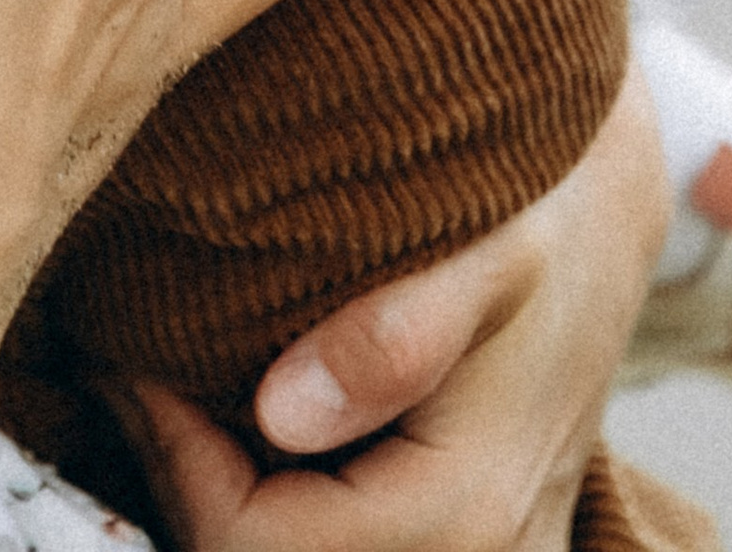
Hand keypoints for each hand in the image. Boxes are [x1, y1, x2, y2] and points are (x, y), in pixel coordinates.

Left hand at [122, 61, 669, 551]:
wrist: (598, 217)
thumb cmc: (532, 213)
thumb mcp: (476, 245)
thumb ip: (392, 333)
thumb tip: (282, 416)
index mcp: (462, 512)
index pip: (252, 546)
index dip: (172, 461)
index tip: (133, 362)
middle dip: (190, 485)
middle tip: (141, 376)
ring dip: (235, 502)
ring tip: (186, 395)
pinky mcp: (473, 543)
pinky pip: (349, 546)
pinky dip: (285, 503)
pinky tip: (251, 428)